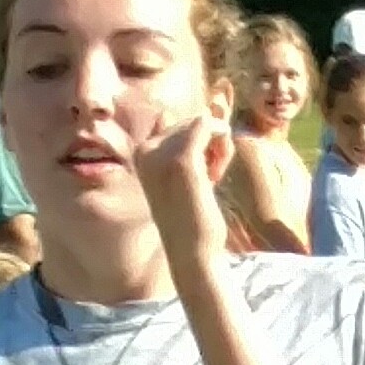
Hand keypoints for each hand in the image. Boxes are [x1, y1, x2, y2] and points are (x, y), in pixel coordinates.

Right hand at [135, 117, 234, 275]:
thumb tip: (180, 111)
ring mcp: (162, 154)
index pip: (175, 122)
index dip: (197, 143)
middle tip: (212, 175)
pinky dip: (223, 145)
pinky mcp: (183, 161)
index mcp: (141, 152)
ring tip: (214, 176)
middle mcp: (146, 149)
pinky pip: (209, 126)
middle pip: (190, 121)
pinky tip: (218, 173)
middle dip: (209, 142)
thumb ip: (179, 145)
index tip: (202, 171)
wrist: (192, 252)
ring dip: (218, 146)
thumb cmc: (192, 217)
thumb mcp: (181, 176)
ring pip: (202, 122)